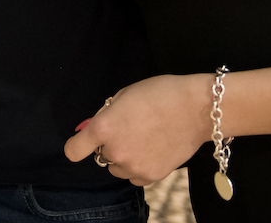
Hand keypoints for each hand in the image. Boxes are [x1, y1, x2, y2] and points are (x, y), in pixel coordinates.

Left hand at [63, 74, 210, 186]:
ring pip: (117, 168)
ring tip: (144, 139)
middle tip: (130, 129)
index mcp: (104, 128)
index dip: (77, 145)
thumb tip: (92, 129)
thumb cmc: (159, 94)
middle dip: (109, 144)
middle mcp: (115, 151)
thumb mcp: (123, 96)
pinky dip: (140, 167)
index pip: (74, 150)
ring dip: (124, 157)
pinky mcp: (151, 176)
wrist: (197, 109)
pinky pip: (135, 176)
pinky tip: (153, 150)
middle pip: (100, 155)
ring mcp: (133, 167)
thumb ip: (106, 115)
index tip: (82, 142)